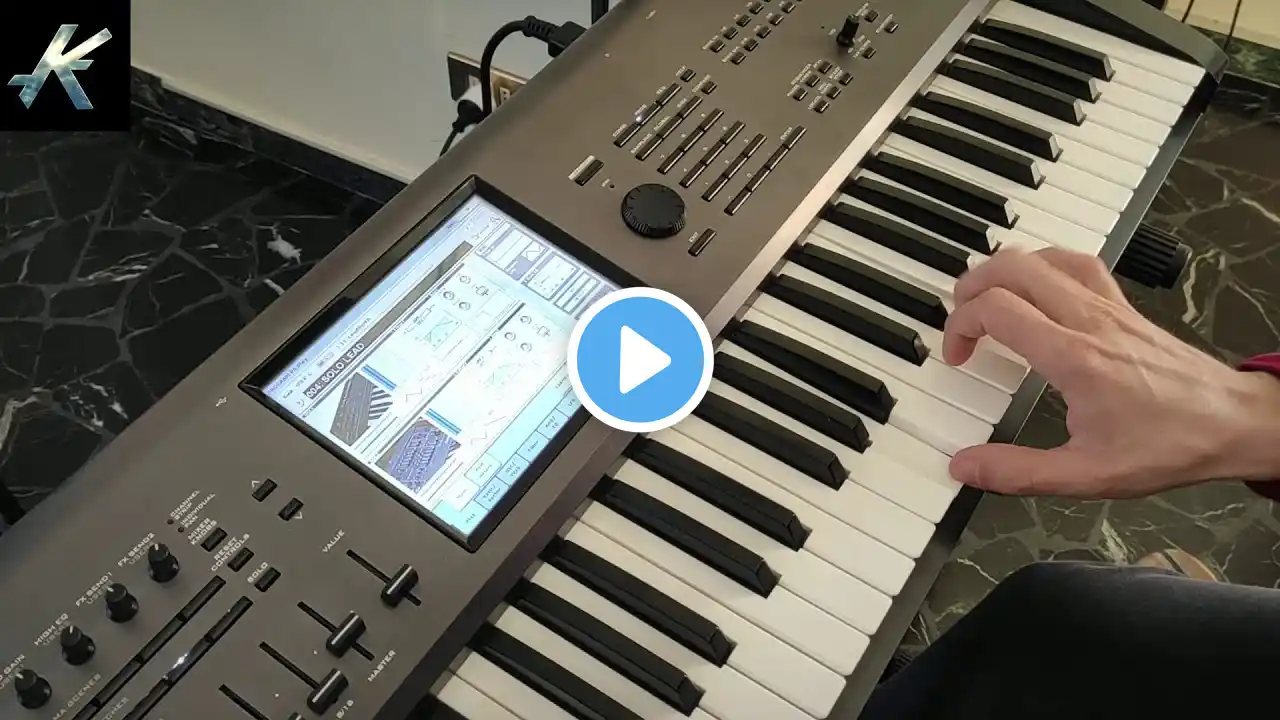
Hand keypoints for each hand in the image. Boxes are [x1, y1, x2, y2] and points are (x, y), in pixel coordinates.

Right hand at [942, 248, 1279, 497]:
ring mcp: (1109, 307)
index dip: (961, 326)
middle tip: (958, 317)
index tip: (958, 356)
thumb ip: (1017, 472)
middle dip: (971, 286)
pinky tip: (1036, 285)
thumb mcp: (1086, 474)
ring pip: (1044, 256)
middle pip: (1013, 267)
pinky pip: (1077, 263)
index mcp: (1073, 358)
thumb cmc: (1169, 446)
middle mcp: (1089, 321)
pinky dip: (1044, 265)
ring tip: (986, 296)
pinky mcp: (1124, 307)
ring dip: (1004, 269)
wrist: (1235, 424)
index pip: (997, 309)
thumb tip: (964, 466)